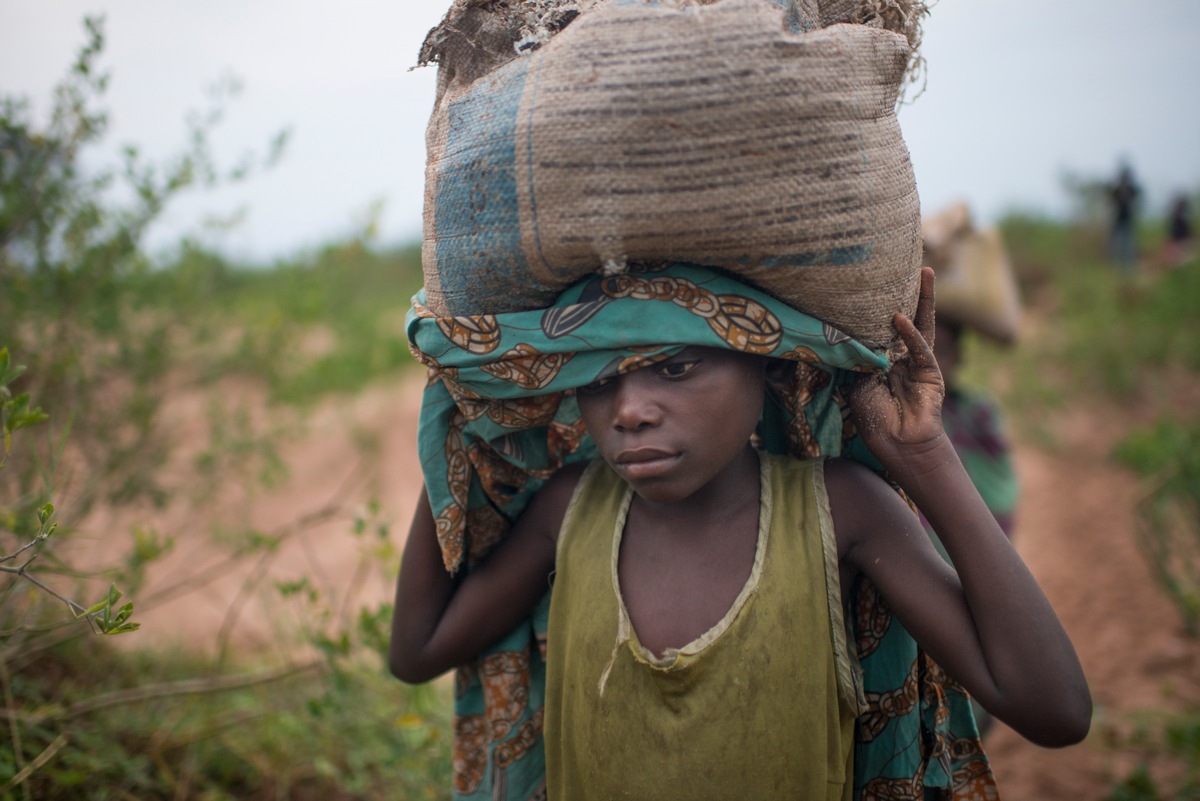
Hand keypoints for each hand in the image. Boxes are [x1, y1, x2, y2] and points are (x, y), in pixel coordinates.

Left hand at [848, 267, 945, 465]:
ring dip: (925, 299)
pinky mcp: (931, 372)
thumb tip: (842, 336)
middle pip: (907, 316)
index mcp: (885, 357)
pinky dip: (910, 334)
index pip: (882, 325)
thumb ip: (856, 359)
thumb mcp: (856, 384)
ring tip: (925, 273)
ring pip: (922, 324)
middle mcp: (903, 355)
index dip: (879, 305)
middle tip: (909, 262)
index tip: (874, 280)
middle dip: (910, 291)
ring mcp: (919, 362)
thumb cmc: (875, 418)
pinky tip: (900, 318)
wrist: (898, 444)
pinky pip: (920, 349)